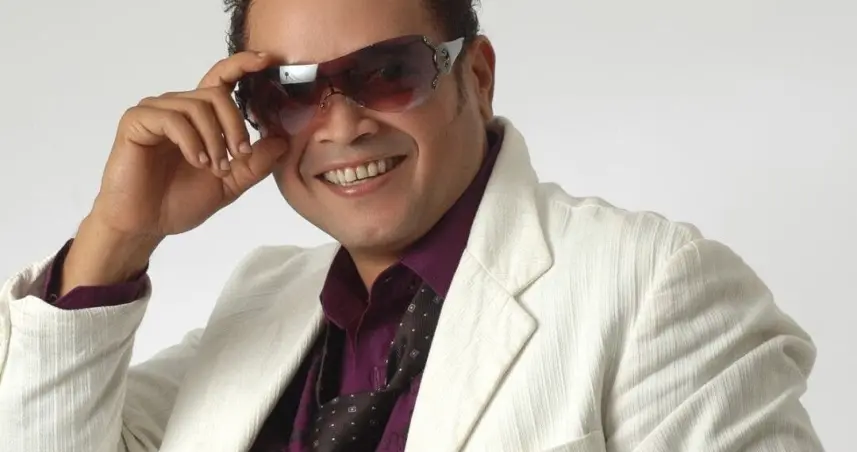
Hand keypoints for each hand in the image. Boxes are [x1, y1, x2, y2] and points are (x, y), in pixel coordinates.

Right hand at [92, 51, 286, 237]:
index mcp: (200, 117)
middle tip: (239, 156)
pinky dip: (191, 141)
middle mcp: (178, 107)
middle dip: (236, 126)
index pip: (222, 79)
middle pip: (217, 95)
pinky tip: (197, 161)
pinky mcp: (136, 121)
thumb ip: (255, 163)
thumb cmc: (180, 201)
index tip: (267, 61)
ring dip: (214, 140)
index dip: (243, 65)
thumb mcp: (230, 183)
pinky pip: (172, 119)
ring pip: (198, 107)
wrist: (145, 224)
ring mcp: (155, 112)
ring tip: (215, 168)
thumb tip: (283, 141)